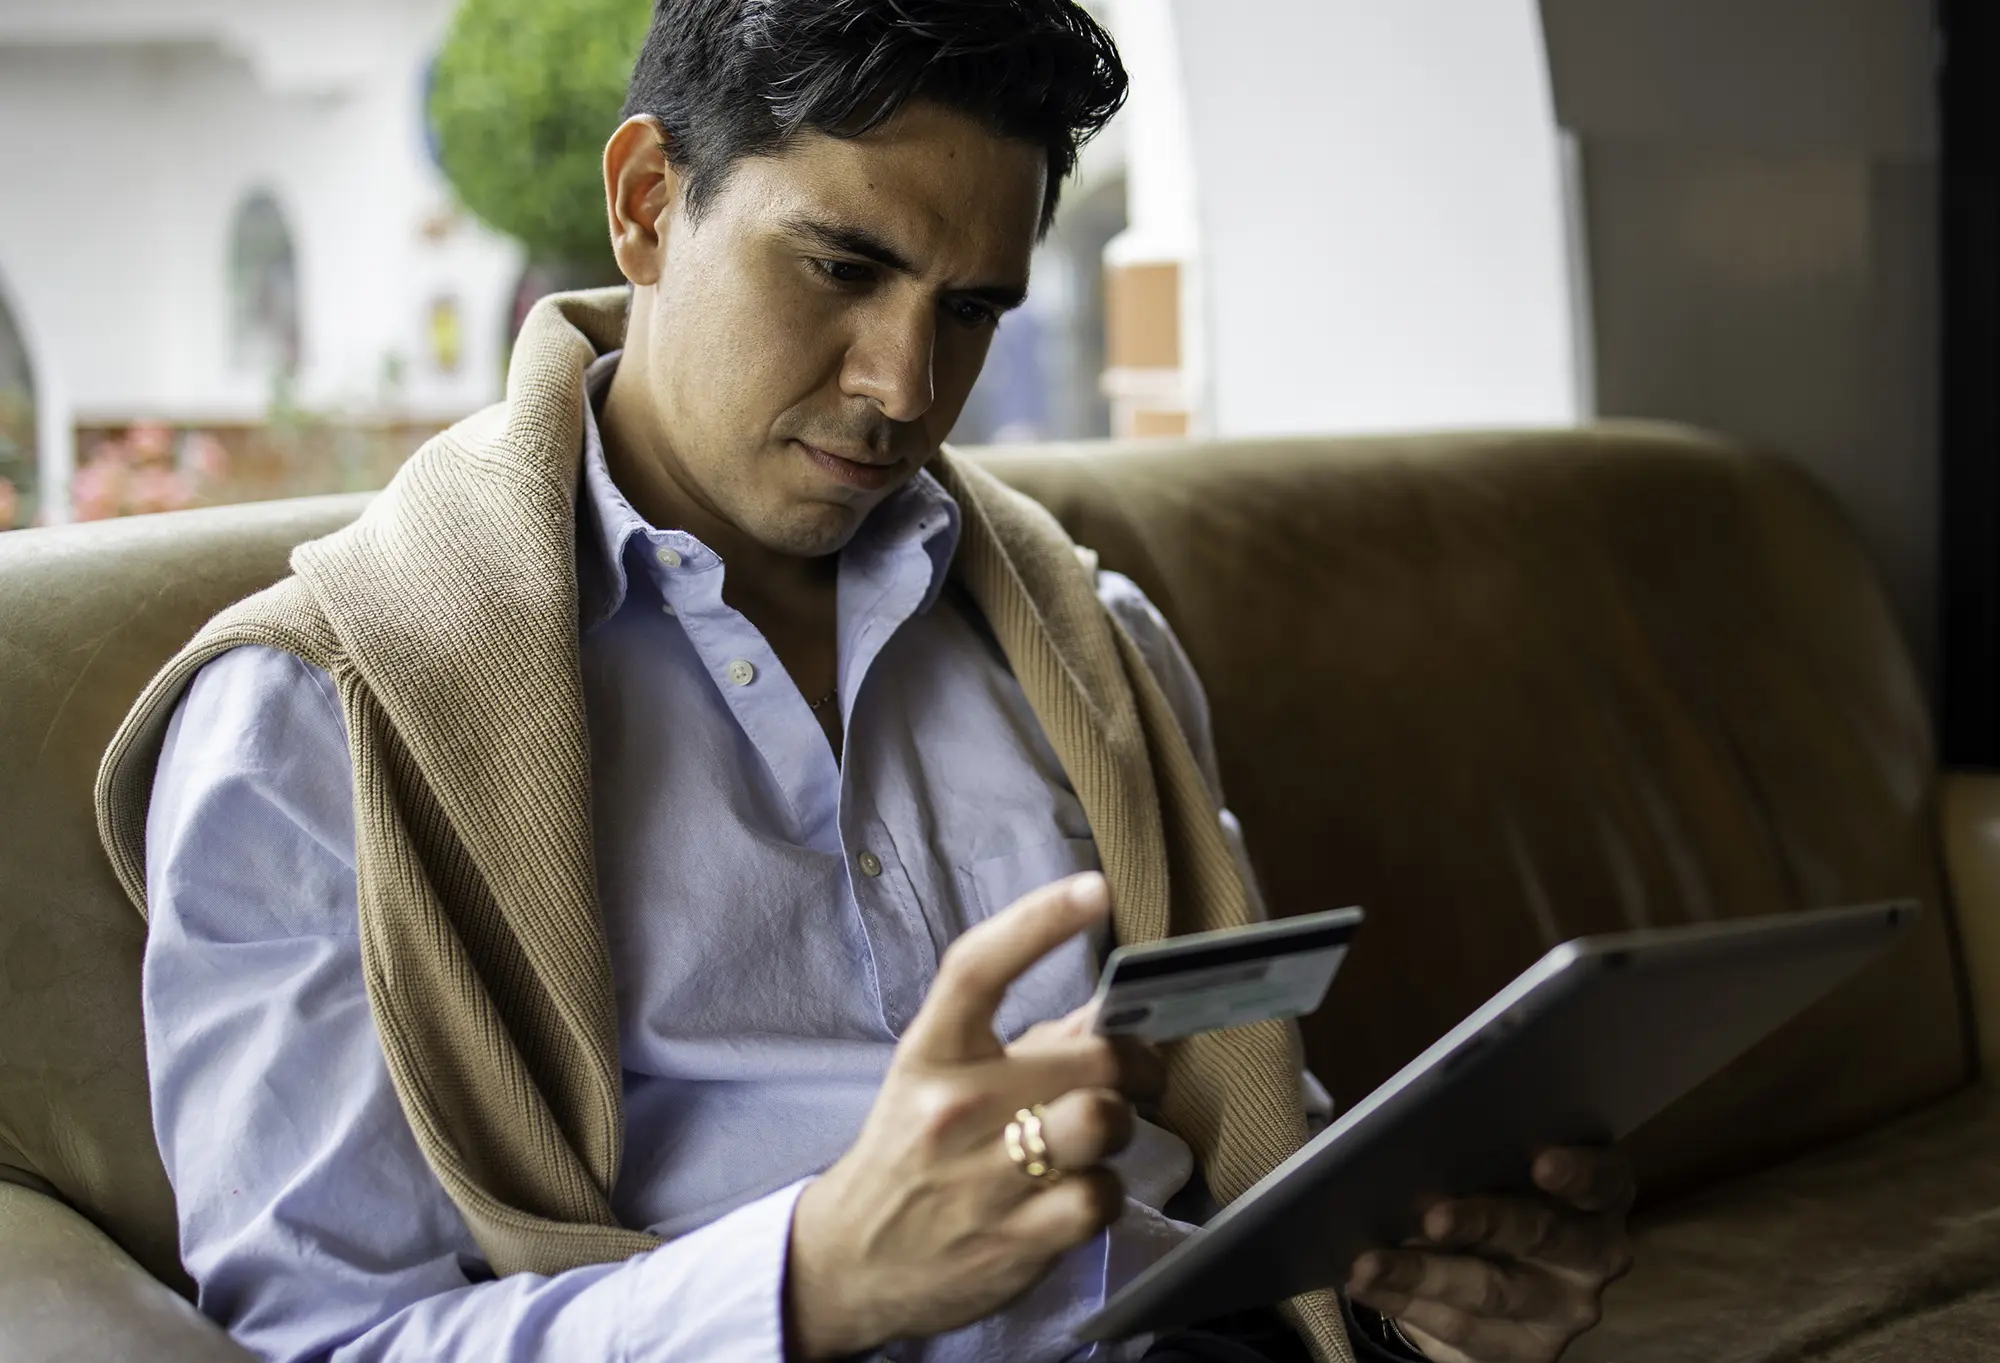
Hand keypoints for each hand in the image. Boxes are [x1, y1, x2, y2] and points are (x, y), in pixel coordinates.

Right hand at [785, 872, 1163, 1359]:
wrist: (852, 1261)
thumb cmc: (909, 1153)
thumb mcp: (940, 1080)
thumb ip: (1023, 1042)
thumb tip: (1110, 1013)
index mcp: (931, 1053)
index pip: (979, 968)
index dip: (1039, 921)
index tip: (1092, 890)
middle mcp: (953, 1109)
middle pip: (1090, 1057)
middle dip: (1133, 1063)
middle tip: (1134, 1072)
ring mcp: (984, 1178)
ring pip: (1105, 1122)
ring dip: (1119, 1126)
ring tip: (1097, 1132)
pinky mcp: (1015, 1241)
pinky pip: (1102, 1196)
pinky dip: (1102, 1192)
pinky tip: (1073, 1191)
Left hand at [1346, 1147, 1634, 1362]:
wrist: (1504, 1273)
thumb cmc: (1497, 1189)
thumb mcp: (1501, 1167)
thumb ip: (1483, 1154)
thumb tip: (1417, 1147)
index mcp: (1602, 1193)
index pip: (1602, 1179)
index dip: (1577, 1172)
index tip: (1542, 1162)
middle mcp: (1596, 1253)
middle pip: (1538, 1233)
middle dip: (1480, 1222)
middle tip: (1432, 1216)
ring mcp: (1566, 1308)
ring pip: (1493, 1290)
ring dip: (1423, 1274)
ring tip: (1368, 1262)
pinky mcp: (1531, 1352)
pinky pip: (1463, 1331)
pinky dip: (1407, 1303)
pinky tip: (1368, 1285)